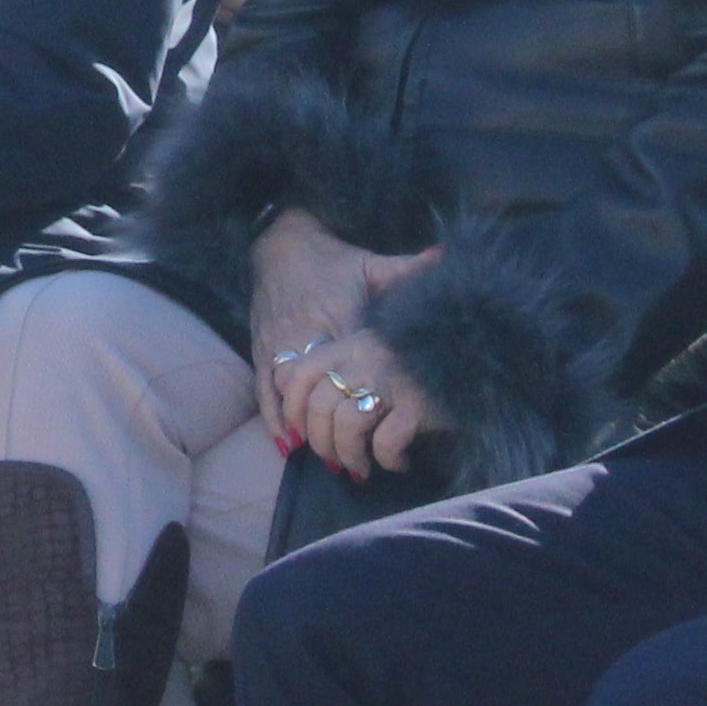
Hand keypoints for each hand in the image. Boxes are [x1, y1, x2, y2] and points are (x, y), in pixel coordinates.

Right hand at [245, 208, 399, 446]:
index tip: (389, 425)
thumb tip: (445, 258)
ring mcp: (281, 341)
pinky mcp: (261, 347)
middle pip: (323, 388)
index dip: (371, 397)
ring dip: (310, 430)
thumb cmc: (333, 260)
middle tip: (360, 462)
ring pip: (292, 395)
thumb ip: (408, 269)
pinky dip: (275, 418)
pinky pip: (265, 388)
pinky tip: (287, 445)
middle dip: (340, 426)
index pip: (356, 363)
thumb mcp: (371, 263)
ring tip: (331, 461)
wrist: (280, 243)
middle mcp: (307, 331)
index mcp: (338, 313)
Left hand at [287, 328, 436, 483]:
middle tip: (335, 461)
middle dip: (321, 444)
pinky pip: (386, 442)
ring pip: (347, 425)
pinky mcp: (419, 405)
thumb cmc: (421, 366)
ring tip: (361, 468)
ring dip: (349, 457)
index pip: (299, 373)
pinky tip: (399, 463)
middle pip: (320, 406)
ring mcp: (394, 379)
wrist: (478, 359)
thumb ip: (342, 367)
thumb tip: (294, 399)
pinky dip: (388, 461)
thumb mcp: (376, 353)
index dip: (292, 410)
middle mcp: (367, 357)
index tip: (301, 435)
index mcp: (351, 344)